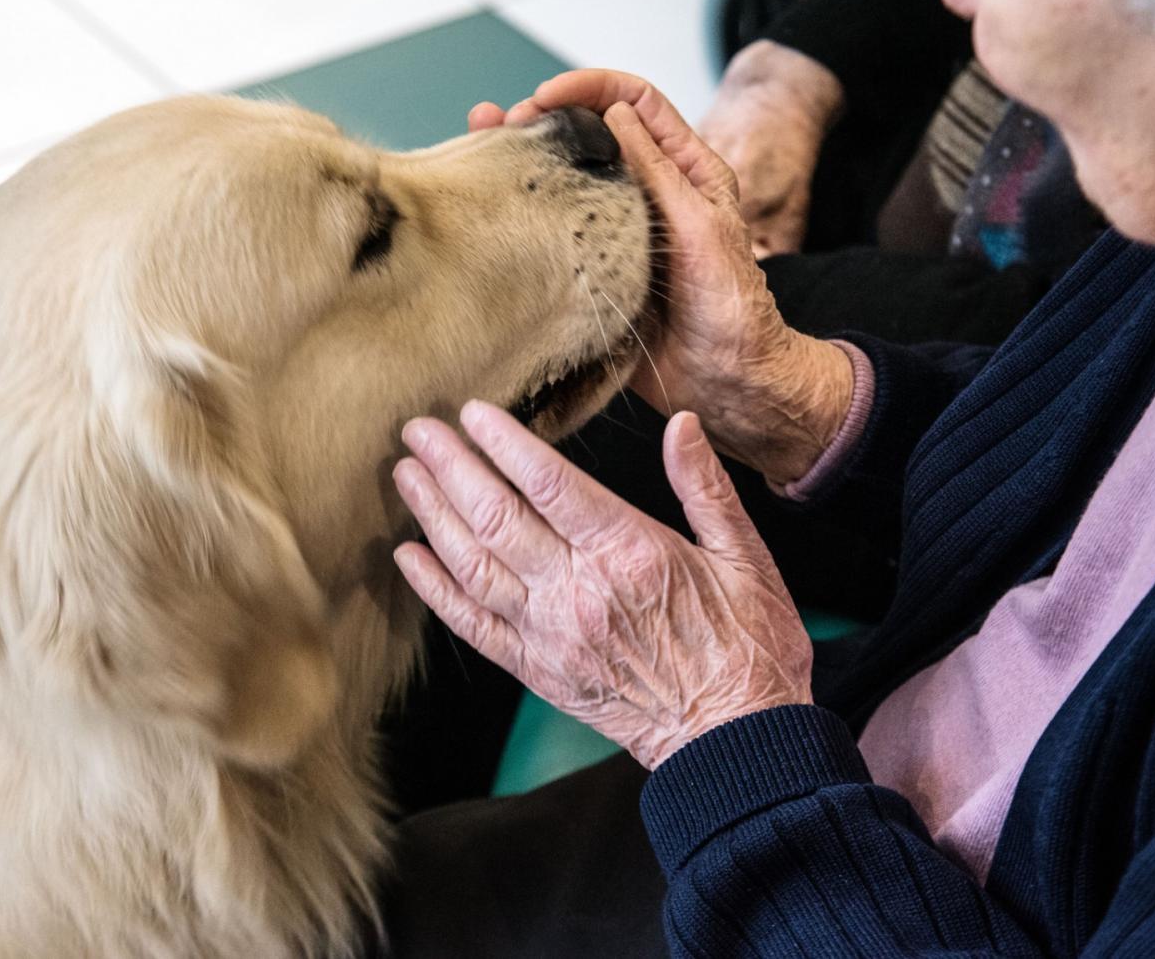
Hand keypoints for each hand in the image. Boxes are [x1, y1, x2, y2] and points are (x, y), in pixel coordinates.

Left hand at [393, 401, 811, 770]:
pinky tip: (409, 558)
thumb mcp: (747, 558)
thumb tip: (681, 425)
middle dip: (451, 467)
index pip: (550, 484)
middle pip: (497, 517)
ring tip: (406, 475)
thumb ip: (705, 488)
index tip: (472, 413)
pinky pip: (472, 626)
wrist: (734, 741)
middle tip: (417, 430)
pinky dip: (435, 590)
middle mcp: (579, 591)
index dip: (505, 444)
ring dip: (433, 516)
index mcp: (631, 553)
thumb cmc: (749, 648)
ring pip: (474, 565)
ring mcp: (551, 635)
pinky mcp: (537, 671)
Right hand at [469, 69, 851, 484]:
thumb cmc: (732, 308)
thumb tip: (612, 110)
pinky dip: (523, 210)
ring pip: (567, 180)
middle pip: (589, 134)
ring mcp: (617, 231)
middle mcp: (647, 193)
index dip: (590, 87)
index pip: (634, 102)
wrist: (725, 382)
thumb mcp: (701, 226)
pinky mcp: (594, 269)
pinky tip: (495, 200)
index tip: (546, 96)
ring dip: (524, 157)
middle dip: (543, 117)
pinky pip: (556, 231)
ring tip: (479, 139)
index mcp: (684, 170)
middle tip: (505, 124)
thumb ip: (658, 170)